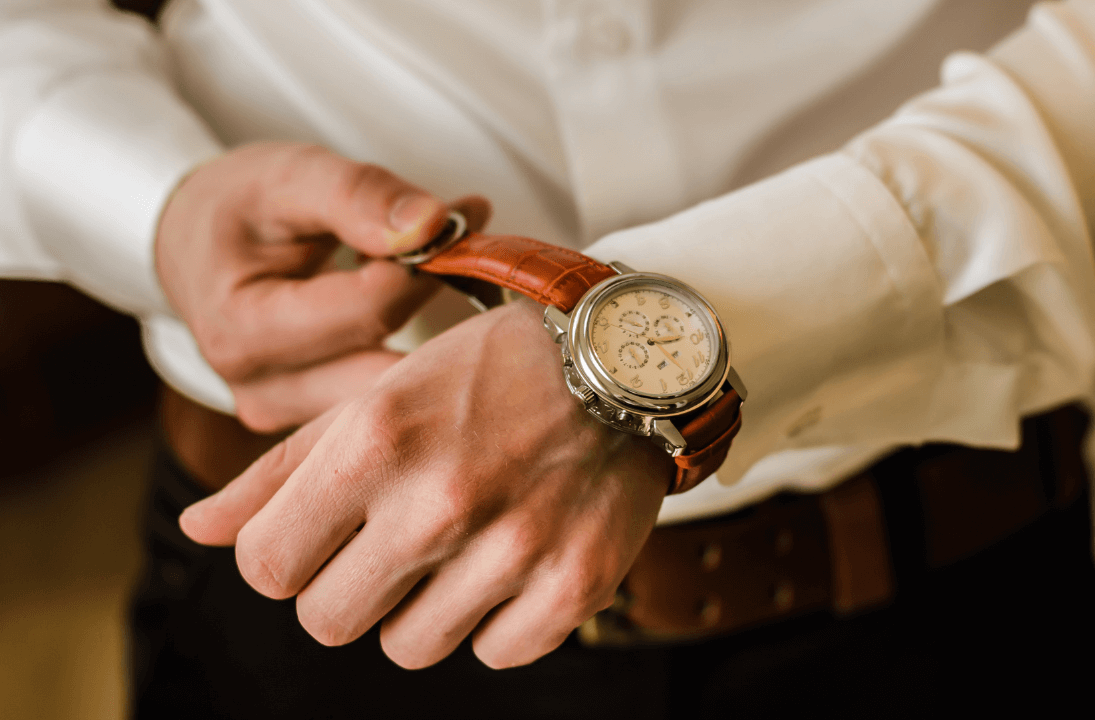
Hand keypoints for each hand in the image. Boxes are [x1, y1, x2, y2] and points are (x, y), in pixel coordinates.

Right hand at [156, 141, 489, 431]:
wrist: (193, 245)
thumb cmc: (241, 206)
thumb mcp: (291, 177)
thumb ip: (359, 196)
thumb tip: (433, 223)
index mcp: (242, 329)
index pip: (371, 308)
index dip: (429, 261)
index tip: (467, 215)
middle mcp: (259, 389)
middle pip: (386, 364)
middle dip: (444, 313)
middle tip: (479, 259)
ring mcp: (284, 417)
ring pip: (391, 398)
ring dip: (437, 346)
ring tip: (455, 285)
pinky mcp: (306, 426)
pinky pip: (379, 405)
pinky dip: (412, 366)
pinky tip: (428, 325)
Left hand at [178, 300, 670, 668]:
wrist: (623, 361)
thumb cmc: (486, 373)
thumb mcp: (375, 398)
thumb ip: (281, 470)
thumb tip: (202, 531)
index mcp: (374, 444)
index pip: (267, 567)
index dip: (286, 556)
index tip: (322, 535)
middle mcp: (439, 501)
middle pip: (330, 621)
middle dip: (349, 588)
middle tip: (394, 540)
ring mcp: (513, 549)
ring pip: (411, 647)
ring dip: (425, 607)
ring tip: (464, 542)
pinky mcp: (575, 583)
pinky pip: (497, 652)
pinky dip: (499, 619)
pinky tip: (517, 558)